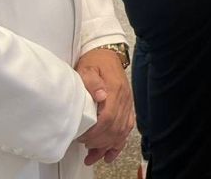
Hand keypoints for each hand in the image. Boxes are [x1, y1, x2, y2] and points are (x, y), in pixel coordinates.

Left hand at [76, 48, 134, 164]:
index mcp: (114, 90)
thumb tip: (100, 96)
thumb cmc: (95, 62)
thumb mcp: (87, 68)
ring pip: (121, 131)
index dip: (96, 132)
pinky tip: (109, 153)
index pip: (108, 118)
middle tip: (84, 147)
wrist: (107, 54)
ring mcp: (127, 104)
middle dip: (100, 142)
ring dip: (108, 146)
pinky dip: (119, 143)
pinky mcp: (127, 107)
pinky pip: (127, 128)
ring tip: (93, 156)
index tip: (82, 138)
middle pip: (115, 128)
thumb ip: (92, 82)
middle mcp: (124, 99)